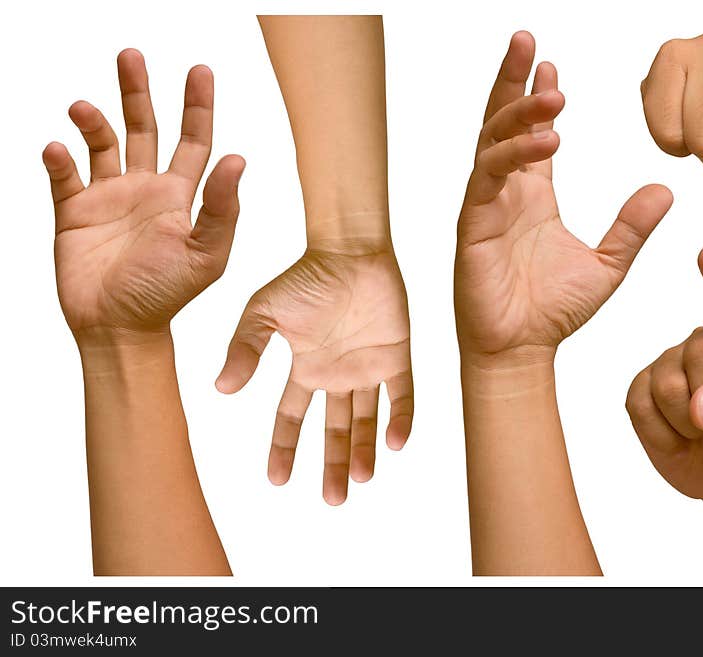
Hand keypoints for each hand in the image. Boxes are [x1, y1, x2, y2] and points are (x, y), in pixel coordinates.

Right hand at [45, 49, 244, 343]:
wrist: (120, 328)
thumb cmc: (166, 295)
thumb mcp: (205, 253)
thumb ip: (221, 208)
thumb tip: (237, 158)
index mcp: (180, 197)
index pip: (193, 141)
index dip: (198, 107)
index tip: (200, 71)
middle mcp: (146, 190)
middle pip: (144, 129)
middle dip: (139, 92)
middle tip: (131, 56)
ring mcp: (109, 199)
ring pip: (102, 144)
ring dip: (93, 121)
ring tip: (83, 108)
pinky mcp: (74, 213)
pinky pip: (65, 176)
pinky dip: (60, 159)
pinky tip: (59, 149)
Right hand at [216, 244, 412, 504]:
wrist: (350, 249)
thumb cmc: (307, 276)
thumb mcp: (265, 312)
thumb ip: (245, 348)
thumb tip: (222, 390)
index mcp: (306, 369)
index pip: (291, 418)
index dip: (284, 449)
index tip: (277, 481)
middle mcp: (337, 375)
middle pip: (335, 430)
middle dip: (332, 464)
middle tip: (333, 500)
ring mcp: (368, 367)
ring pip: (368, 420)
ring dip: (363, 451)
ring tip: (359, 481)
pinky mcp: (397, 356)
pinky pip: (402, 395)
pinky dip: (400, 420)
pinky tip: (393, 444)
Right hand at [455, 31, 673, 362]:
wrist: (522, 351)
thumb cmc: (553, 312)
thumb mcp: (608, 264)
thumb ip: (632, 227)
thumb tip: (665, 190)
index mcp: (533, 196)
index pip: (533, 134)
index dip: (537, 98)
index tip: (552, 65)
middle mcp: (507, 193)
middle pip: (502, 123)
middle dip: (511, 80)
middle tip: (527, 39)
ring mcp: (487, 206)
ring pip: (493, 141)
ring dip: (518, 109)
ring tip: (552, 87)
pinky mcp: (474, 224)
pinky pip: (489, 177)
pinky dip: (515, 154)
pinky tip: (546, 139)